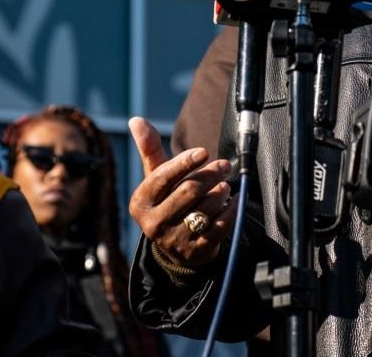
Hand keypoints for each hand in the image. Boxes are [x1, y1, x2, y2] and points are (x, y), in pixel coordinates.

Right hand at [128, 116, 237, 266]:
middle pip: (188, 191)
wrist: (178, 246)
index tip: (203, 151)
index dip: (184, 163)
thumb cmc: (167, 200)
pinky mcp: (196, 250)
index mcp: (141, 203)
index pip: (162, 177)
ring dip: (220, 192)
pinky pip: (219, 226)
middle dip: (210, 174)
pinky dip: (231, 210)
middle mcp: (154, 224)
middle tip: (225, 164)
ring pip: (205, 208)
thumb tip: (136, 119)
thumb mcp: (156, 177)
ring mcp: (175, 239)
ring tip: (225, 184)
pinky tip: (235, 200)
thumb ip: (150, 149)